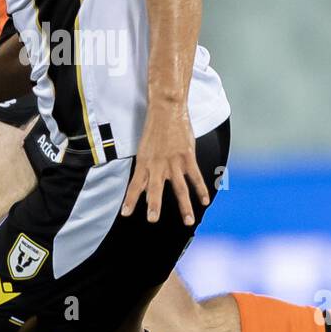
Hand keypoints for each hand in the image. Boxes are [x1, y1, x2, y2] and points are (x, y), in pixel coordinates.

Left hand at [120, 105, 209, 225]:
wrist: (166, 109)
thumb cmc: (154, 129)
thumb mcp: (144, 149)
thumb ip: (147, 168)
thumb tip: (147, 185)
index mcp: (144, 163)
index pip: (135, 185)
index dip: (130, 200)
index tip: (126, 214)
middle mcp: (157, 165)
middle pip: (155, 189)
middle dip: (154, 206)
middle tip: (153, 220)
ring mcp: (174, 162)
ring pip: (179, 188)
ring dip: (184, 207)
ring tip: (189, 222)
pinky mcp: (187, 157)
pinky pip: (195, 177)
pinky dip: (201, 190)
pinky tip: (205, 201)